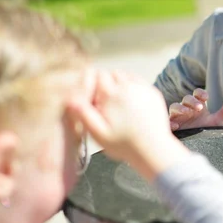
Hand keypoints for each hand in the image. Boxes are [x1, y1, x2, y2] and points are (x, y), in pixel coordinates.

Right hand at [67, 70, 189, 180]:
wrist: (153, 149)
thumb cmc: (124, 144)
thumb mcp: (98, 133)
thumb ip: (83, 114)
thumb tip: (69, 99)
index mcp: (112, 94)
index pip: (98, 74)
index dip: (93, 85)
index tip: (94, 99)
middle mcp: (128, 86)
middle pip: (112, 73)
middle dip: (106, 84)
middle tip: (105, 103)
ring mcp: (143, 88)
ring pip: (126, 74)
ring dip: (119, 83)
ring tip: (118, 102)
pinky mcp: (153, 92)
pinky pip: (139, 80)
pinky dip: (132, 85)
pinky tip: (130, 101)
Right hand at [169, 88, 222, 130]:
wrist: (198, 147)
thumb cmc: (205, 131)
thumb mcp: (216, 121)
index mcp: (197, 106)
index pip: (197, 94)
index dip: (200, 93)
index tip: (206, 97)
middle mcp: (186, 109)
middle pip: (186, 99)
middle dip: (192, 101)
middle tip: (199, 107)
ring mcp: (177, 117)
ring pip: (174, 106)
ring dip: (180, 108)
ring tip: (187, 112)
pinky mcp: (171, 126)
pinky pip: (167, 122)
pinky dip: (170, 123)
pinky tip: (176, 126)